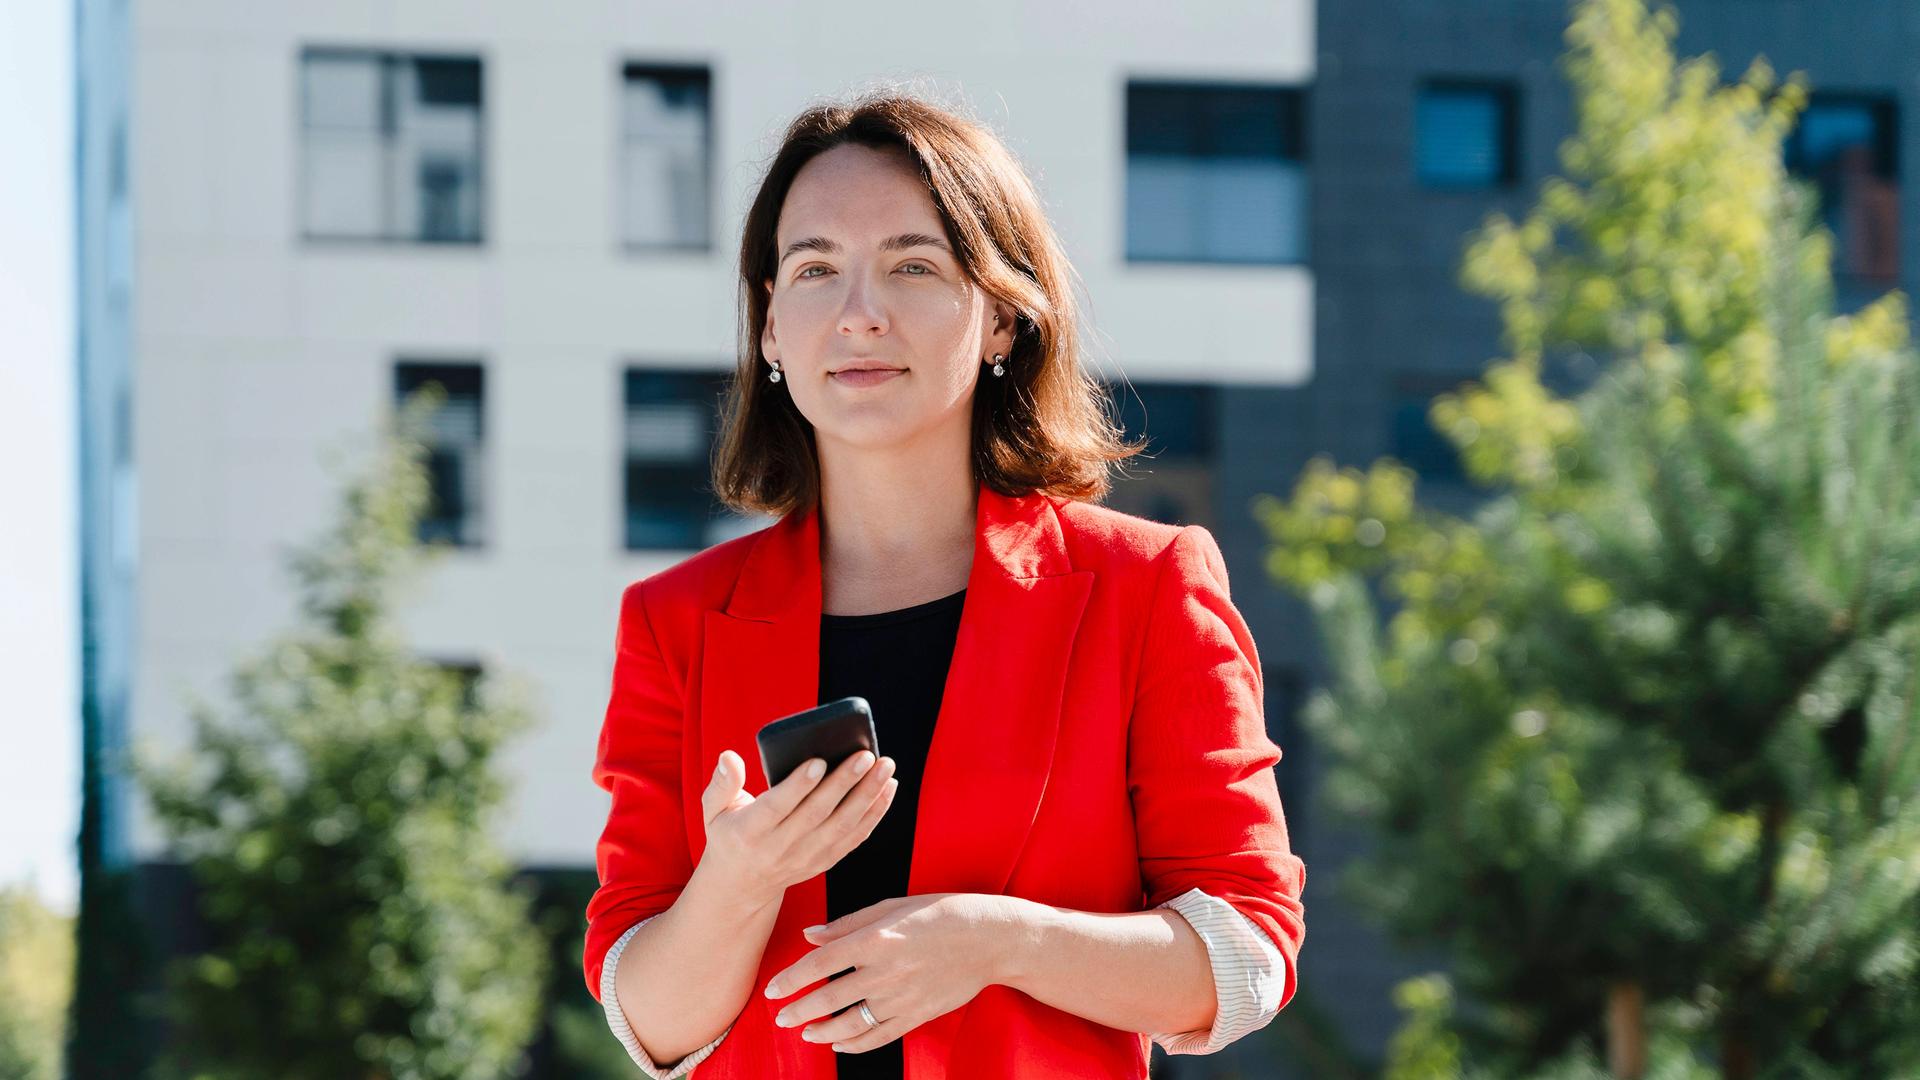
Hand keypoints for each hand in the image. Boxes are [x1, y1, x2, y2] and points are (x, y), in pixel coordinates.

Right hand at [698, 747, 898, 907]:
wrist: (742, 885)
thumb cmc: (730, 834)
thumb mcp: (714, 811)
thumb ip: (722, 783)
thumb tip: (729, 757)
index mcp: (750, 831)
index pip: (778, 807)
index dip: (799, 785)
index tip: (819, 760)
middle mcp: (781, 848)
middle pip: (818, 814)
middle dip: (845, 783)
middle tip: (866, 755)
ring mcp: (807, 857)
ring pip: (842, 826)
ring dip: (868, 796)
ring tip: (885, 767)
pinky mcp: (825, 861)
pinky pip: (855, 838)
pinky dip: (875, 813)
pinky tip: (889, 788)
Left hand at [762, 892, 1020, 1053]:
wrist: (990, 938)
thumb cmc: (940, 913)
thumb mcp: (893, 907)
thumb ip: (848, 924)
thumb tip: (809, 936)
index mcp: (876, 939)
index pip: (821, 964)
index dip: (791, 979)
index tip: (772, 989)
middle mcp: (886, 971)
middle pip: (830, 997)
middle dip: (799, 1010)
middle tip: (780, 1016)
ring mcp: (903, 996)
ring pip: (852, 1024)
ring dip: (822, 1032)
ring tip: (804, 1032)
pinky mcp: (918, 1014)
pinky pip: (880, 1036)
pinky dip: (855, 1044)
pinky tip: (838, 1045)